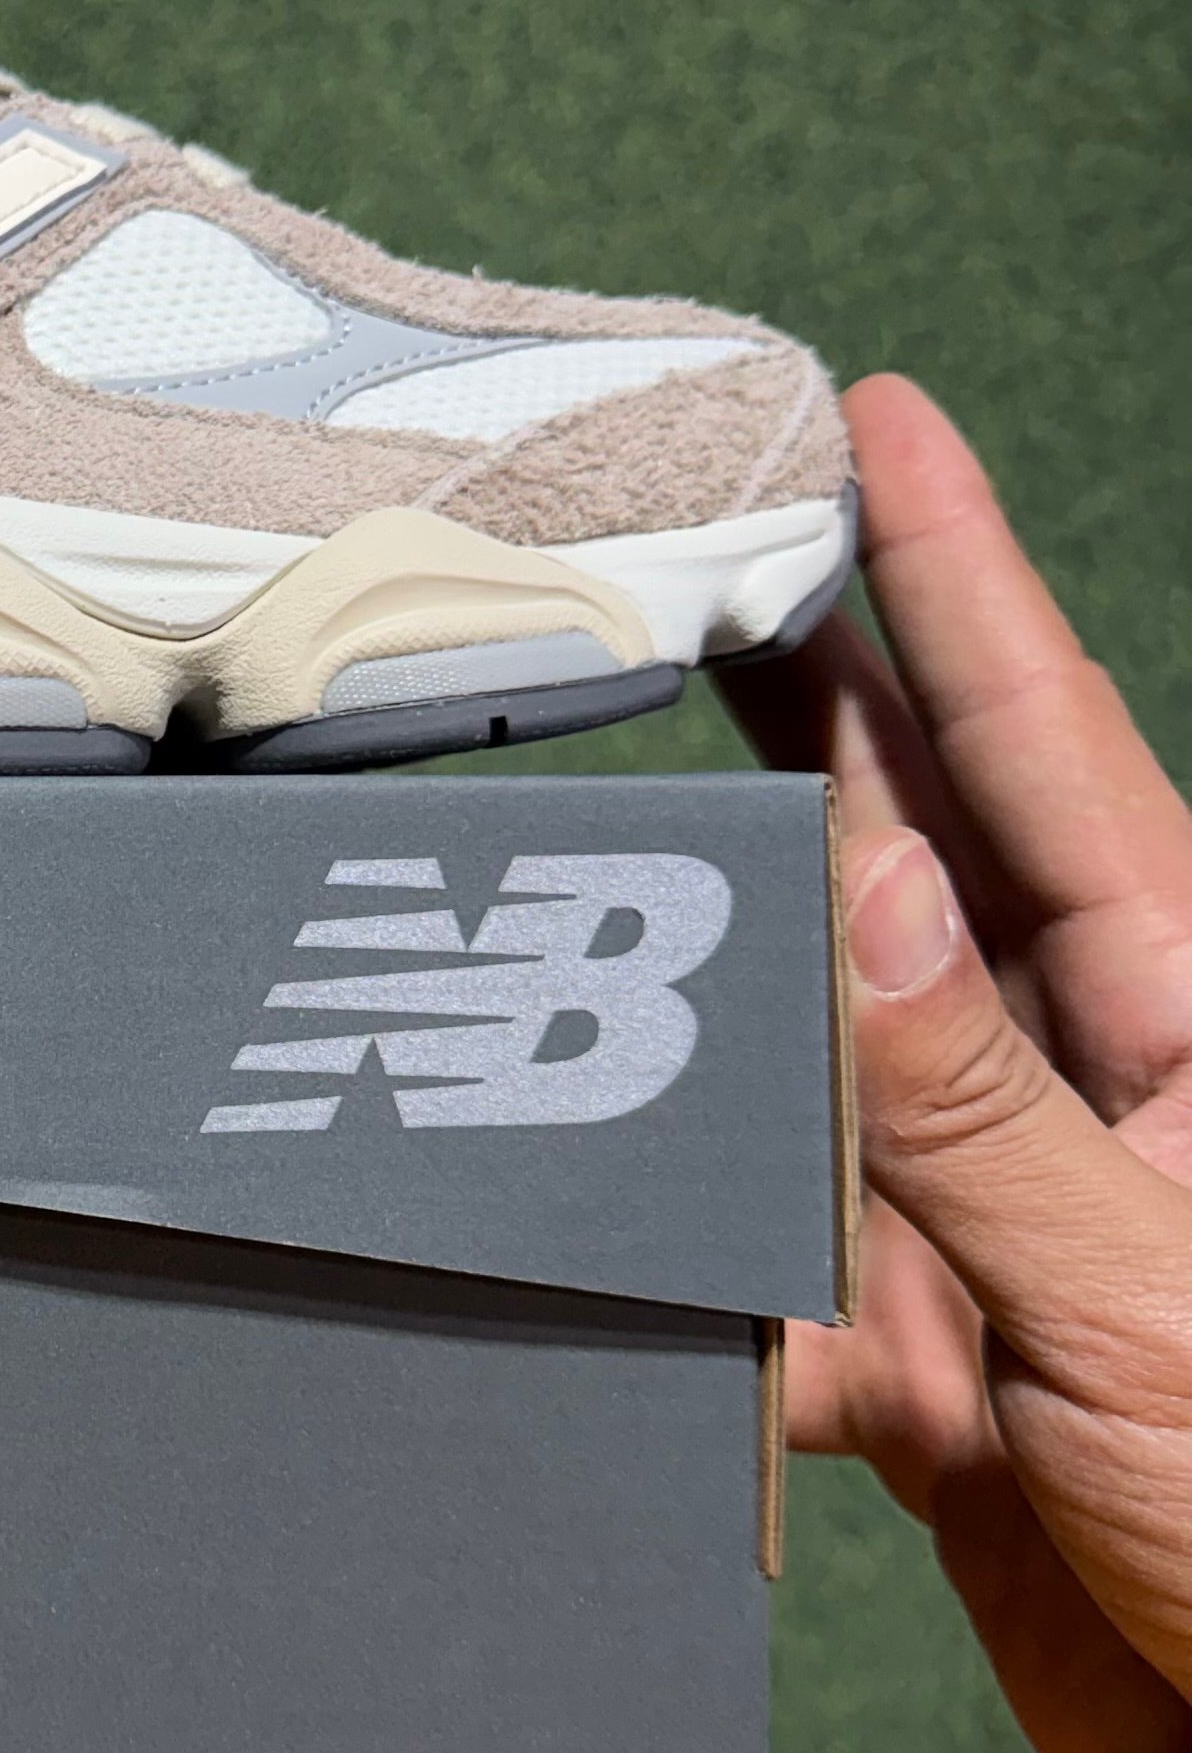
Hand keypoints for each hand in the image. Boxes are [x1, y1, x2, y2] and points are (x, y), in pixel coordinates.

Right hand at [727, 376, 1191, 1752]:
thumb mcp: (1145, 1295)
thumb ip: (975, 1095)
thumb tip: (854, 873)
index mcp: (1190, 1019)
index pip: (1044, 748)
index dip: (954, 574)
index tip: (875, 422)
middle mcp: (1092, 1075)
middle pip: (916, 844)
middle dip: (807, 717)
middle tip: (698, 580)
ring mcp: (1008, 1196)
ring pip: (818, 1040)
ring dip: (729, 1010)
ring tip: (618, 890)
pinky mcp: (938, 1330)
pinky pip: (784, 1249)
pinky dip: (731, 1285)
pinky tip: (710, 1316)